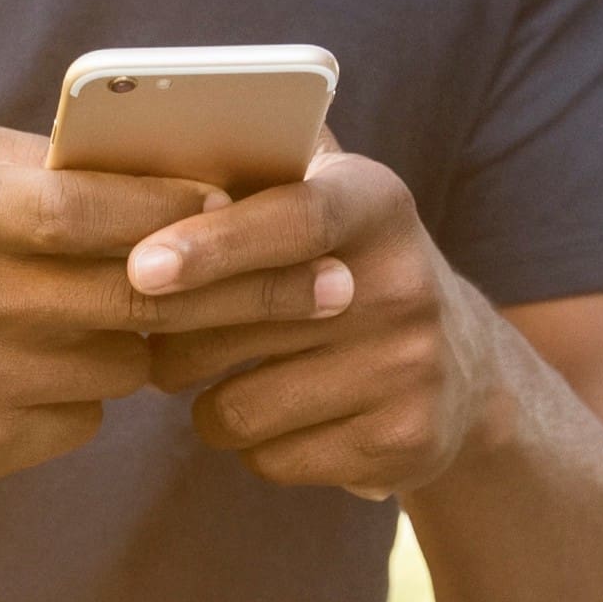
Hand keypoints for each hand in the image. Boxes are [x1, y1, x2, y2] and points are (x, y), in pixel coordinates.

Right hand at [0, 115, 363, 500]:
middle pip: (144, 296)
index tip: (269, 208)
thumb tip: (151, 152)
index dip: (192, 212)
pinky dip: (87, 397)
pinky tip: (53, 375)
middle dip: (251, 292)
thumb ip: (25, 158)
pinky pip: (81, 418)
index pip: (103, 209)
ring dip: (159, 345)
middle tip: (335, 287)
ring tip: (182, 323)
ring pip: (125, 363)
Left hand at [126, 146, 511, 498]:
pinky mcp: (405, 442)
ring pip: (237, 407)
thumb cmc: (344, 269)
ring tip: (226, 373)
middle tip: (145, 325)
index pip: (292, 219)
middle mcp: (405, 283)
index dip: (211, 244)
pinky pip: (268, 459)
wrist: (464, 371)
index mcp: (376, 204)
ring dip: (205, 399)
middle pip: (238, 325)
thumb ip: (255, 168)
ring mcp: (410, 368)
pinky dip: (251, 445)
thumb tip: (138, 142)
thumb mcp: (326, 199)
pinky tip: (280, 417)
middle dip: (170, 333)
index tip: (140, 267)